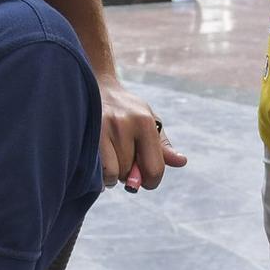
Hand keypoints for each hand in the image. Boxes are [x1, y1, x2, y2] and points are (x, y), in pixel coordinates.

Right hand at [98, 76, 187, 191]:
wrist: (98, 88)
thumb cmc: (129, 111)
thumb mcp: (150, 122)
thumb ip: (163, 146)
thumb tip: (181, 162)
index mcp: (145, 123)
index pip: (154, 168)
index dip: (151, 182)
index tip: (145, 181)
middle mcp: (125, 124)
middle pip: (131, 172)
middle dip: (129, 175)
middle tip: (125, 162)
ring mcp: (103, 128)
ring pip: (114, 173)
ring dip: (114, 176)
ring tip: (113, 161)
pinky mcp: (88, 134)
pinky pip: (99, 171)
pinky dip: (101, 177)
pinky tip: (101, 167)